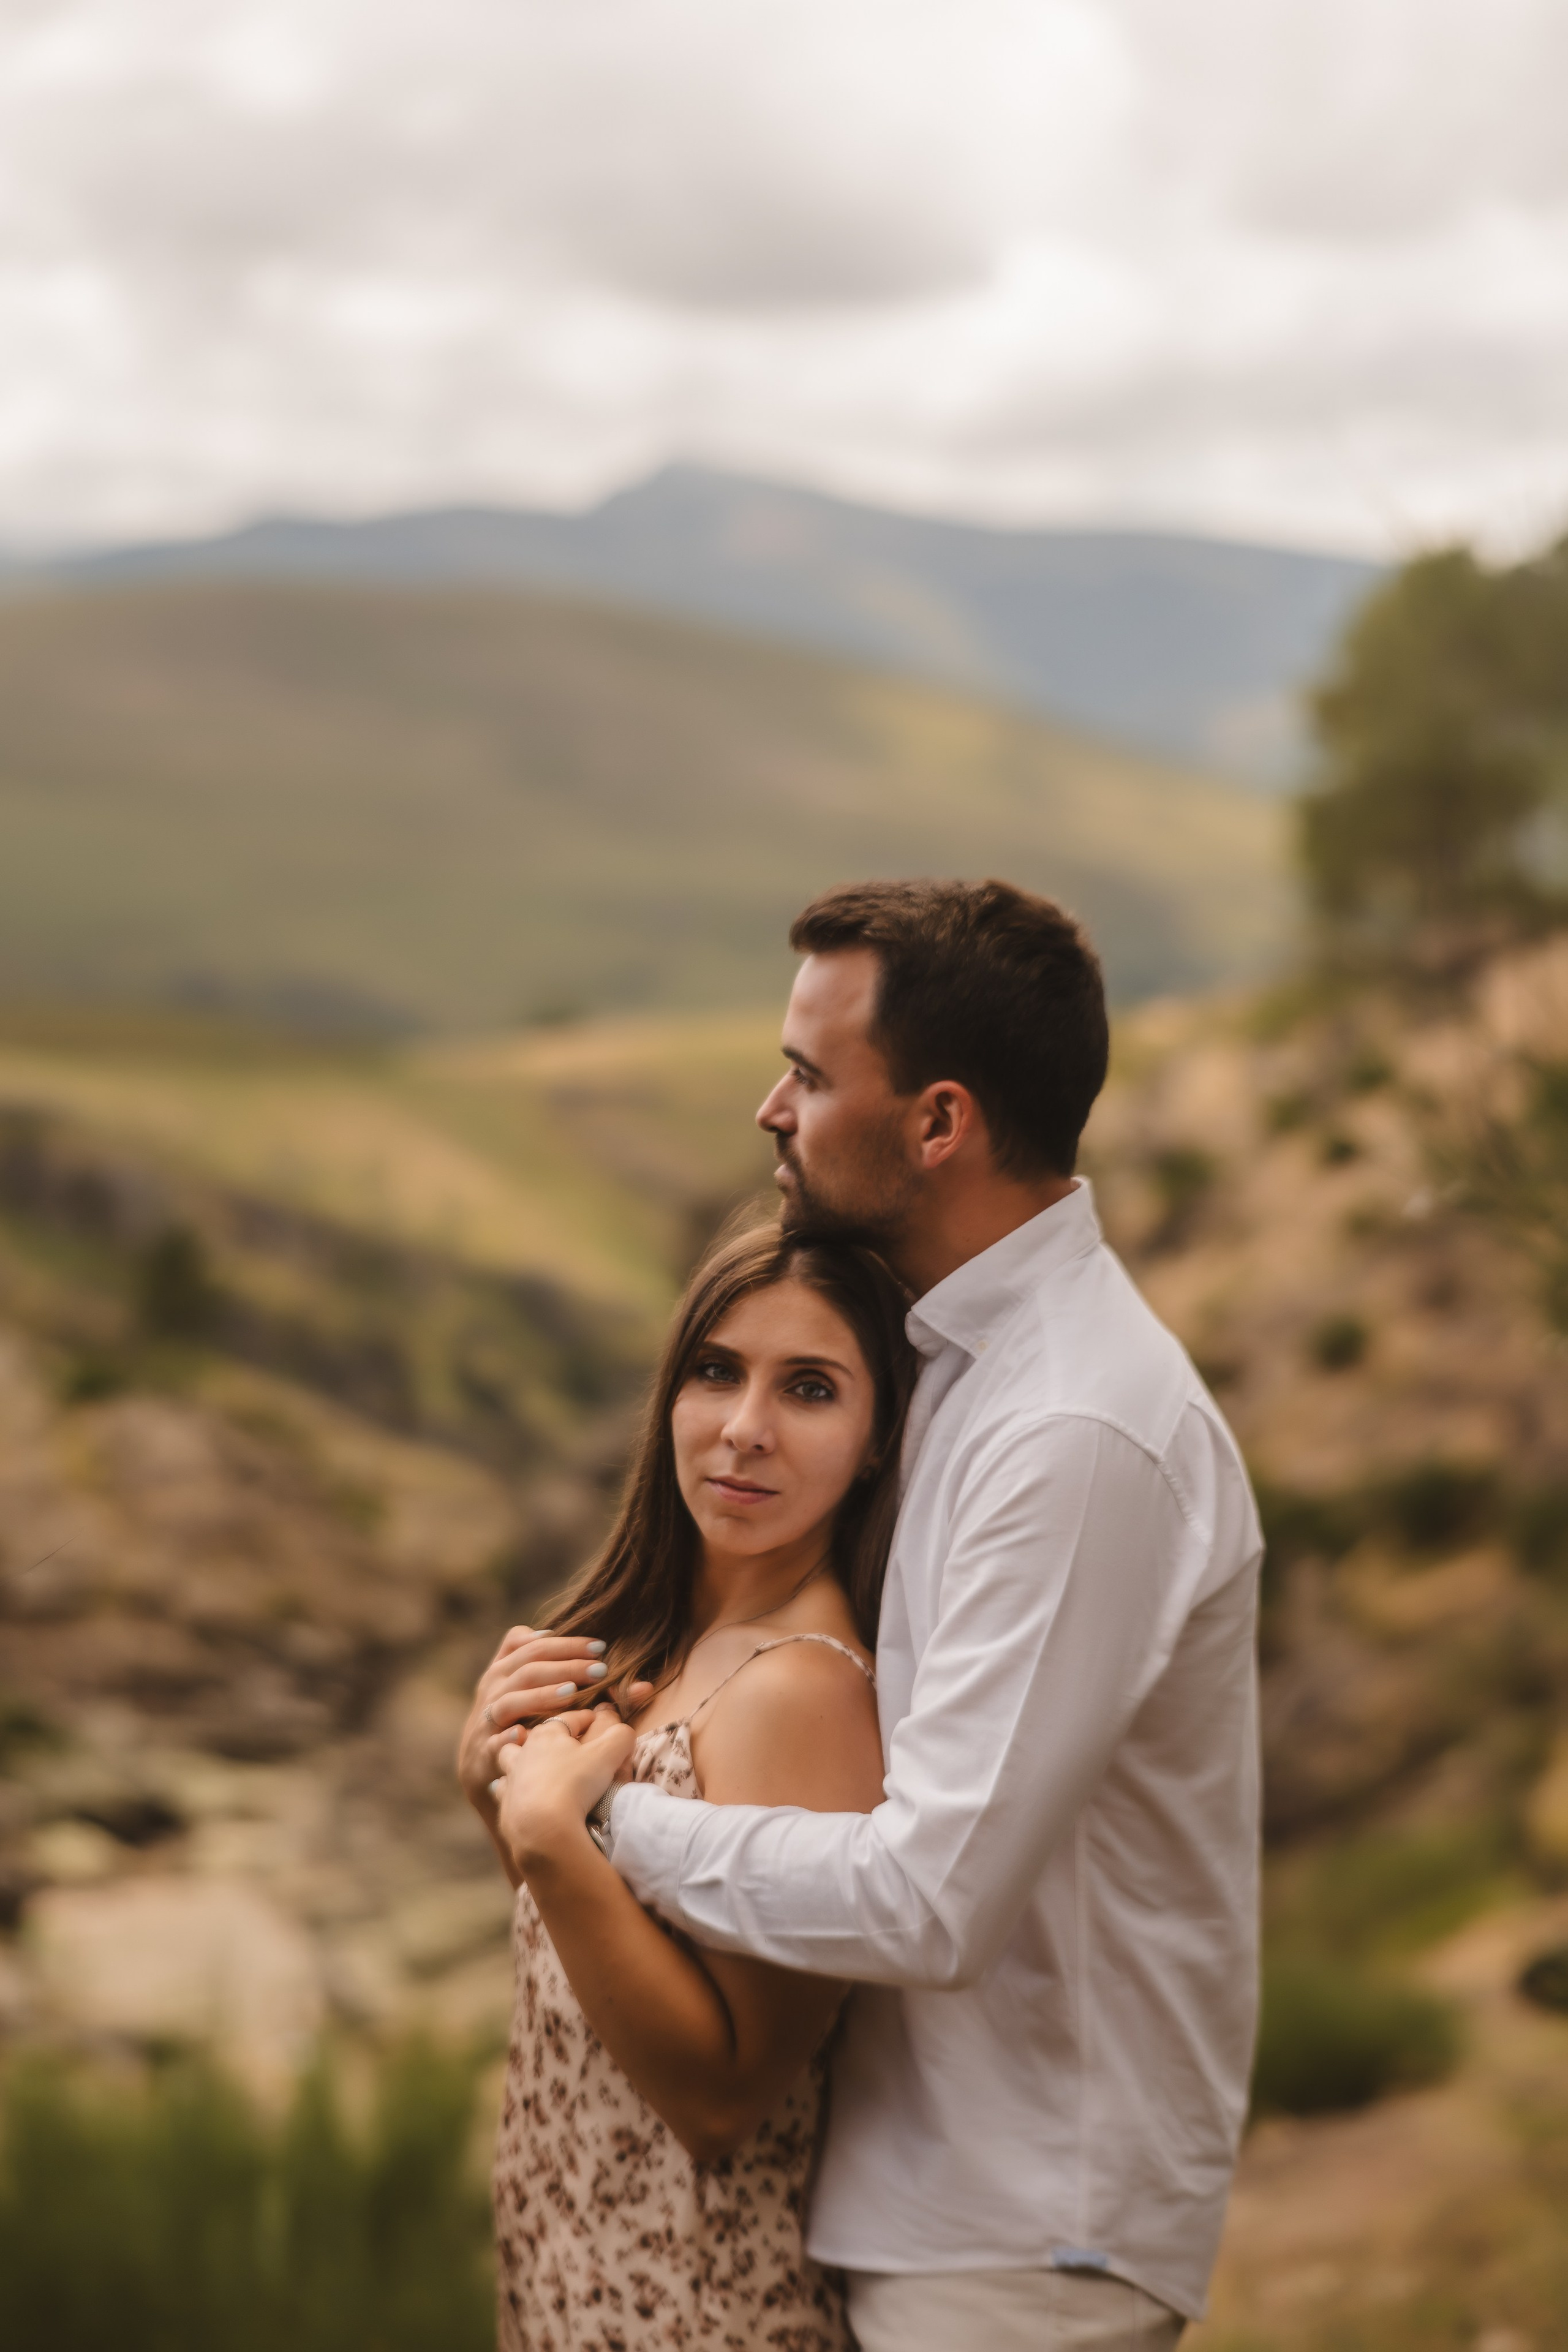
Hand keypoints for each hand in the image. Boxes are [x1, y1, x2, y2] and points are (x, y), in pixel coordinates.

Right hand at [456, 1624, 652, 1818]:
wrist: (488, 1773)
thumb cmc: (528, 1729)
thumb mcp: (545, 1701)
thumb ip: (581, 1684)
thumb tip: (644, 1688)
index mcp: (505, 1671)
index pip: (530, 1645)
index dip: (564, 1643)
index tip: (599, 1647)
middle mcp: (492, 1691)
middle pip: (525, 1668)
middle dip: (564, 1665)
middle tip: (600, 1669)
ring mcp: (485, 1722)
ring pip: (508, 1700)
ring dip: (540, 1695)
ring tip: (571, 1694)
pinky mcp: (482, 1754)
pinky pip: (493, 1743)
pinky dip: (509, 1737)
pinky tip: (527, 1734)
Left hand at [492, 1707, 636, 1874]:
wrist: (541, 1829)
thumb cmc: (575, 1784)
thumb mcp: (608, 1755)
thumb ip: (620, 1737)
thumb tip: (624, 1732)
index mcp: (547, 1735)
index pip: (569, 1718)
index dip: (585, 1718)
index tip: (595, 1720)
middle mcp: (524, 1753)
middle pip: (531, 1735)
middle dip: (546, 1736)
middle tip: (562, 1744)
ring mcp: (512, 1780)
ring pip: (508, 1760)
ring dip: (518, 1760)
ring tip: (531, 1765)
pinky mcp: (506, 1807)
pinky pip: (504, 1793)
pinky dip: (512, 1792)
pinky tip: (520, 1796)